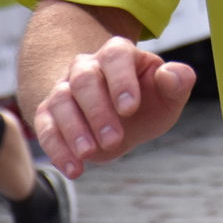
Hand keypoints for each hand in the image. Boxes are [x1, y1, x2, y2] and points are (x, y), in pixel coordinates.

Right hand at [33, 36, 194, 179]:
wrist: (122, 122)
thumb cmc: (148, 103)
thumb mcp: (169, 95)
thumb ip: (178, 82)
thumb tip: (171, 74)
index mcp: (119, 54)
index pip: (115, 57)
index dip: (121, 81)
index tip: (130, 109)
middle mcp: (87, 66)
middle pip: (84, 79)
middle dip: (98, 111)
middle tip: (114, 140)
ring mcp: (64, 88)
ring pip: (61, 101)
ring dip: (73, 129)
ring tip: (89, 153)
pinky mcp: (48, 113)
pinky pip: (45, 126)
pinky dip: (56, 148)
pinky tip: (73, 169)